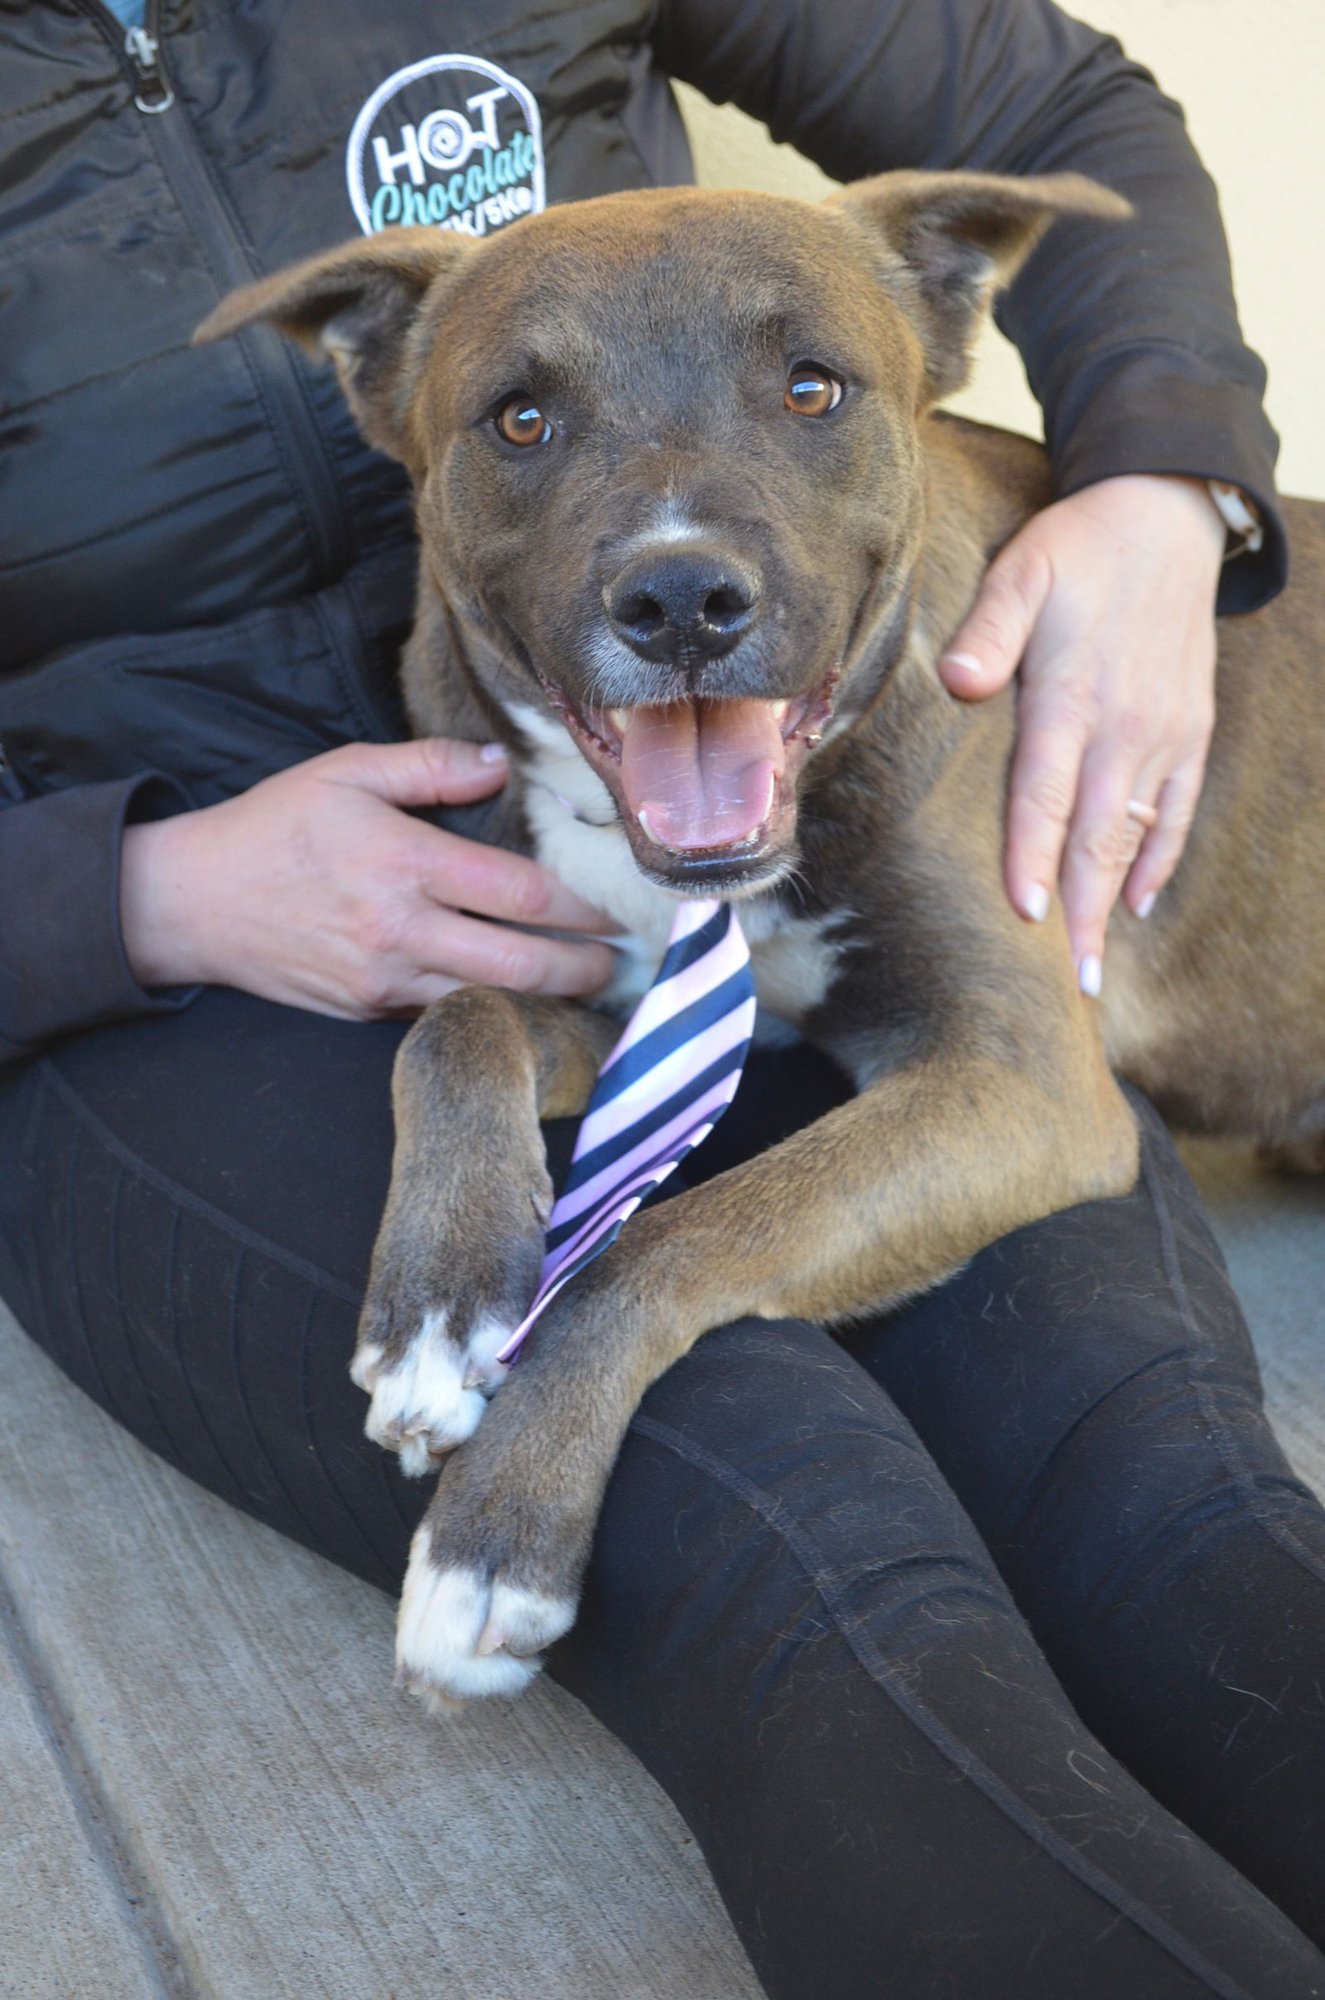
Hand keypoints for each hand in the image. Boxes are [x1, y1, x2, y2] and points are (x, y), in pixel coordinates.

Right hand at [120, 738, 617, 1012]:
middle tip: (616, 962)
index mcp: (403, 863)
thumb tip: (500, 763)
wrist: (194, 902)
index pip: (518, 893)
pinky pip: (442, 1014)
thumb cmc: (275, 828)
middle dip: (579, 967)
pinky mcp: (368, 1011)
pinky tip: (518, 1000)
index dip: (578, 907)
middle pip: (518, 962)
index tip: (610, 910)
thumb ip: (430, 765)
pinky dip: (487, 1009)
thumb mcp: (347, 773)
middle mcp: (400, 930)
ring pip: (487, 1000)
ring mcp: (384, 980)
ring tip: (584, 987)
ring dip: (542, 999)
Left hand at [938, 475, 1225, 993]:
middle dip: (1081, 913)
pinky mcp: (1190, 731)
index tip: (1025, 915)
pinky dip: (1157, 859)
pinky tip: (1135, 901)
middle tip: (1069, 984)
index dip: (1033, 857)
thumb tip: (961, 678)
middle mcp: (1125, 727)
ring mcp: (1165, 734)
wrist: (1167, 515)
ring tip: (1095, 966)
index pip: (1046, 794)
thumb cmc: (1078, 548)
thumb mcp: (1023, 570)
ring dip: (1114, 902)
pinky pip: (1176, 810)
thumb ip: (990, 628)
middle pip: (1096, 836)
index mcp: (1075, 696)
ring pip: (1136, 835)